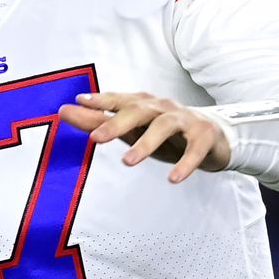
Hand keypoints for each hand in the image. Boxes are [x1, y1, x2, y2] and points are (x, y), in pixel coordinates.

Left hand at [58, 91, 229, 182]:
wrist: (214, 137)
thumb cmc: (165, 132)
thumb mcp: (131, 128)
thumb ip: (98, 120)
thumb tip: (64, 110)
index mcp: (144, 104)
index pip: (120, 99)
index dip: (101, 99)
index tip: (79, 102)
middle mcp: (163, 108)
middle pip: (139, 110)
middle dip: (116, 123)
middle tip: (95, 138)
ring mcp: (185, 120)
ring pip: (164, 126)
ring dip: (146, 143)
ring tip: (127, 162)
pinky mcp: (204, 136)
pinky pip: (194, 149)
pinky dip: (185, 163)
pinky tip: (173, 178)